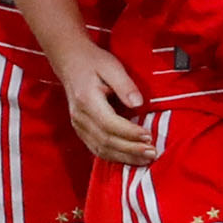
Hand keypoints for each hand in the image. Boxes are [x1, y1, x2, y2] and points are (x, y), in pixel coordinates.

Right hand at [57, 45, 153, 164]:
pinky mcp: (81, 131)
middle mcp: (80, 117)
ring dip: (125, 157)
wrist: (70, 62)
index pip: (109, 124)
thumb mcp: (111, 66)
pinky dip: (114, 157)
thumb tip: (138, 104)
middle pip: (106, 141)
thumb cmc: (93, 62)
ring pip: (101, 150)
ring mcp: (78, 126)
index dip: (130, 133)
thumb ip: (125, 85)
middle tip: (152, 152)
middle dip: (131, 149)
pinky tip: (130, 159)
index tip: (148, 136)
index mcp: (87, 100)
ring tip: (145, 160)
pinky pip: (97, 149)